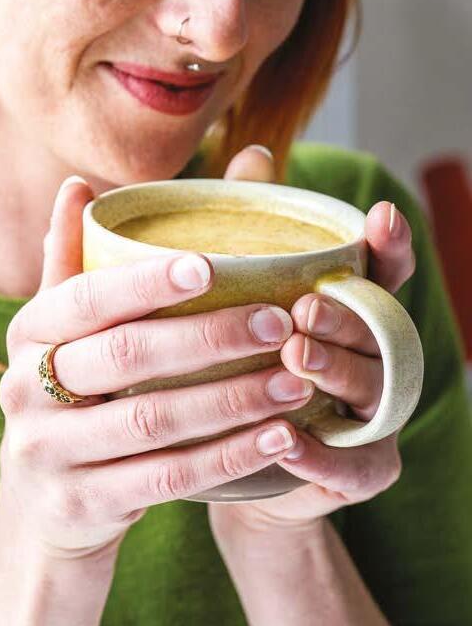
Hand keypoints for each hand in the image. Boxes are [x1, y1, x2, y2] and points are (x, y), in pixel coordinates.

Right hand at [0, 170, 319, 562]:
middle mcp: (24, 389)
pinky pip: (168, 479)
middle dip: (208, 337)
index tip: (210, 265)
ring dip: (233, 400)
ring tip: (296, 381)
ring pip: (154, 421)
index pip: (86, 297)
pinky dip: (228, 458)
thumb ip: (74, 258)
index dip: (146, 281)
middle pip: (124, 357)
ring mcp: (48, 452)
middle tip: (279, 322)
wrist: (43, 505)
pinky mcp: (82, 505)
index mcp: (28, 332)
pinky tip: (278, 438)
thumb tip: (78, 183)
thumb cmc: (70, 394)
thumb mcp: (61, 331)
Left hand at [209, 145, 416, 543]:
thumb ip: (258, 229)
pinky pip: (351, 466)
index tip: (379, 215)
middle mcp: (374, 358)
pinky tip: (284, 437)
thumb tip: (253, 154)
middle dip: (345, 315)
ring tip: (293, 360)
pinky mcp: (360, 471)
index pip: (383, 272)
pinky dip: (320, 453)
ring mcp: (373, 417)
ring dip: (333, 373)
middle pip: (376, 330)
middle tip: (305, 306)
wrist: (237, 459)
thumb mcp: (247, 294)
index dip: (389, 245)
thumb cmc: (246, 359)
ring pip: (369, 390)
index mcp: (353, 310)